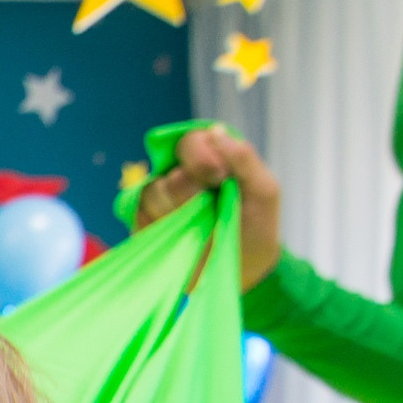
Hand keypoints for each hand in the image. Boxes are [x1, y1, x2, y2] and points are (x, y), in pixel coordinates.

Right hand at [132, 126, 280, 287]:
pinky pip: (138, 216)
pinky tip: (178, 237)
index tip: (220, 180)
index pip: (190, 142)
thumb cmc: (256, 227)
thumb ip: (244, 158)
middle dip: (193, 195)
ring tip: (197, 228)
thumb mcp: (264, 191)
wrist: (243, 270)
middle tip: (211, 211)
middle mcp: (180, 173)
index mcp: (209, 158)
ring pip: (152, 193)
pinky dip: (159, 227)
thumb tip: (215, 132)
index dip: (202, 160)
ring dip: (177, 214)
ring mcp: (160, 199)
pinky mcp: (144, 222)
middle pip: (171, 173)